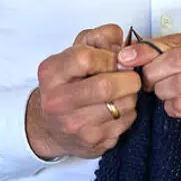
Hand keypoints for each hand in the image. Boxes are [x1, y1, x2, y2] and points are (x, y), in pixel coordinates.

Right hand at [26, 24, 142, 159]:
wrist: (50, 127)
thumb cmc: (67, 84)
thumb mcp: (74, 53)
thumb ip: (99, 37)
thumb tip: (125, 43)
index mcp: (51, 73)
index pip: (85, 58)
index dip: (109, 56)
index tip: (115, 59)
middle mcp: (58, 102)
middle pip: (106, 86)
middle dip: (127, 78)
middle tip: (130, 76)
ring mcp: (75, 126)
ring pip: (122, 105)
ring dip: (131, 95)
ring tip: (123, 92)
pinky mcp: (92, 143)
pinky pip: (126, 122)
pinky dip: (129, 112)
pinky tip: (118, 108)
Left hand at [116, 26, 180, 143]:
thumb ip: (171, 48)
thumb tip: (130, 54)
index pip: (178, 41)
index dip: (148, 49)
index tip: (128, 57)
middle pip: (177, 61)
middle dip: (153, 71)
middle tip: (147, 80)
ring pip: (176, 85)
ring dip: (161, 90)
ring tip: (165, 92)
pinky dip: (171, 106)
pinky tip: (176, 104)